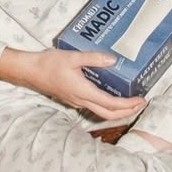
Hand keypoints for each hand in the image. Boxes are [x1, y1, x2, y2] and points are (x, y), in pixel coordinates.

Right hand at [0, 47, 145, 121]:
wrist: (30, 71)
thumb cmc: (49, 64)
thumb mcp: (72, 57)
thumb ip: (93, 58)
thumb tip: (113, 60)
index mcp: (83, 92)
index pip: (111, 104)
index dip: (128, 105)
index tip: (141, 100)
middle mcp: (81, 101)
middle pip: (108, 114)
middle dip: (126, 112)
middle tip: (140, 104)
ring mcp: (76, 102)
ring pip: (101, 113)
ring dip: (117, 111)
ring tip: (130, 103)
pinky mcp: (73, 99)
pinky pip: (94, 107)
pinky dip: (107, 106)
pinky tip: (111, 97)